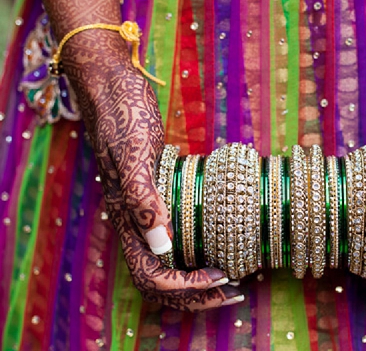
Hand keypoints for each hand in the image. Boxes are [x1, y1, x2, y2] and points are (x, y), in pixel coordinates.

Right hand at [64, 34, 242, 309]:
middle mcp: (135, 222)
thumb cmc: (123, 118)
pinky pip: (176, 236)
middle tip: (236, 291)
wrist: (113, 88)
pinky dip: (197, 249)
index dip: (186, 288)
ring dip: (198, 277)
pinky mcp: (158, 195)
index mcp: (126, 220)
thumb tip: (161, 248)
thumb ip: (143, 202)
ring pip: (169, 261)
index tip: (223, 278)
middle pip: (161, 278)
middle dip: (197, 293)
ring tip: (233, 276)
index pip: (151, 276)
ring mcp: (146, 210)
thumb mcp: (134, 158)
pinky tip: (222, 242)